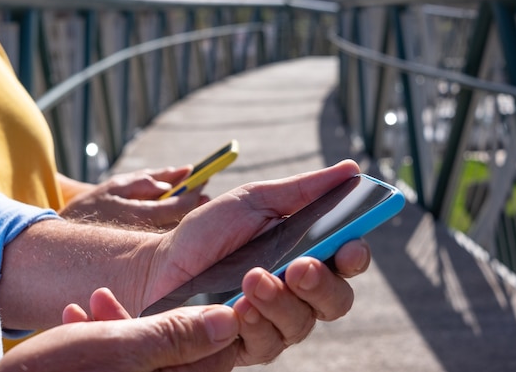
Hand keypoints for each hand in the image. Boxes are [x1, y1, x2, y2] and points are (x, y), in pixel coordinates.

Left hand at [0, 159, 367, 349]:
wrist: (161, 264)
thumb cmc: (208, 232)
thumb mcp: (253, 202)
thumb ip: (303, 191)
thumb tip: (351, 169)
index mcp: (305, 256)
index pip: (346, 263)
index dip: (354, 256)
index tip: (350, 245)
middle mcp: (296, 294)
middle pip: (335, 301)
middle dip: (320, 284)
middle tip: (299, 266)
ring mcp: (273, 323)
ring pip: (302, 324)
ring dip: (280, 301)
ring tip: (253, 278)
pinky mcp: (246, 346)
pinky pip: (266, 344)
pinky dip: (255, 324)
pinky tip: (237, 308)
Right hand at [0, 303, 241, 371]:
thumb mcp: (122, 348)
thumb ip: (176, 336)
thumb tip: (229, 321)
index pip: (214, 353)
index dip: (213, 316)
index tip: (203, 283)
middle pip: (175, 349)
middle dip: (150, 315)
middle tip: (113, 293)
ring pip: (145, 350)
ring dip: (122, 320)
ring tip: (93, 300)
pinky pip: (121, 358)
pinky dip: (104, 335)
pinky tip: (77, 317)